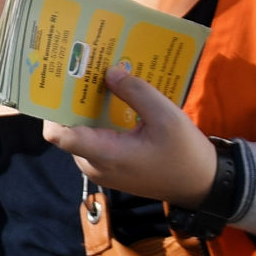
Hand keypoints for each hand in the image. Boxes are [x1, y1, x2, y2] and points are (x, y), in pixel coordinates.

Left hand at [42, 63, 218, 206]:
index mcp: (105, 155)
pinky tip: (116, 99)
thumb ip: (136, 92)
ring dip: (89, 110)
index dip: (52, 109)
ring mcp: (104, 168)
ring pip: (83, 134)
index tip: (59, 81)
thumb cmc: (186, 154)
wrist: (203, 185)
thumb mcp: (166, 117)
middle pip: (69, 130)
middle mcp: (96, 165)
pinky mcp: (113, 167)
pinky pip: (97, 140)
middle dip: (73, 101)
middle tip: (83, 70)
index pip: (59, 135)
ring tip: (100, 79)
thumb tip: (108, 72)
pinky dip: (102, 120)